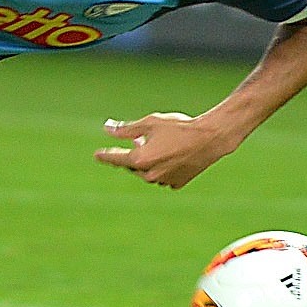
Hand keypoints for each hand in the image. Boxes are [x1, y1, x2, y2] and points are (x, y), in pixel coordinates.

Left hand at [93, 111, 235, 189]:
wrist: (210, 139)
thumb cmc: (179, 128)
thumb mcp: (149, 123)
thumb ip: (126, 129)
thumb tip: (107, 129)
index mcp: (140, 160)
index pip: (117, 159)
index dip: (106, 156)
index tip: (97, 155)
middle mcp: (150, 175)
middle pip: (133, 166)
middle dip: (133, 155)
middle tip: (138, 142)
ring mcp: (164, 181)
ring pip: (148, 172)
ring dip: (148, 161)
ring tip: (159, 146)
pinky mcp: (177, 183)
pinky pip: (163, 176)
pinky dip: (162, 167)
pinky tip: (171, 155)